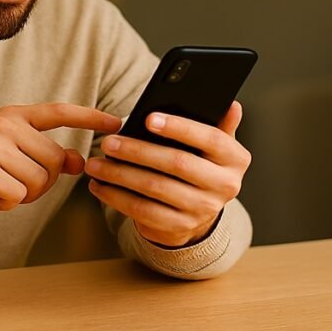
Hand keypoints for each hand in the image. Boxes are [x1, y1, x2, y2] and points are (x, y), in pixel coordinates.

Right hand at [0, 103, 121, 226]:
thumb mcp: (10, 157)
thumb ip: (43, 154)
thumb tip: (78, 161)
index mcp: (12, 116)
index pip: (59, 112)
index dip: (90, 117)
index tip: (117, 121)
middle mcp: (4, 124)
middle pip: (54, 160)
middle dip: (39, 182)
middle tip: (8, 183)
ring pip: (39, 181)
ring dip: (21, 195)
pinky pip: (19, 195)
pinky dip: (5, 204)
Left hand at [84, 101, 249, 247]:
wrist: (199, 211)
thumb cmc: (201, 165)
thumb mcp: (214, 145)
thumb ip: (219, 124)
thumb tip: (231, 104)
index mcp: (235, 159)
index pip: (211, 139)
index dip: (179, 127)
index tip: (149, 119)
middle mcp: (225, 186)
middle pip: (177, 163)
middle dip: (138, 151)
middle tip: (109, 142)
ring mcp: (202, 209)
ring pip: (155, 187)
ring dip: (120, 174)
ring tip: (96, 164)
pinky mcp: (179, 227)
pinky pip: (143, 211)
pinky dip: (117, 197)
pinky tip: (100, 186)